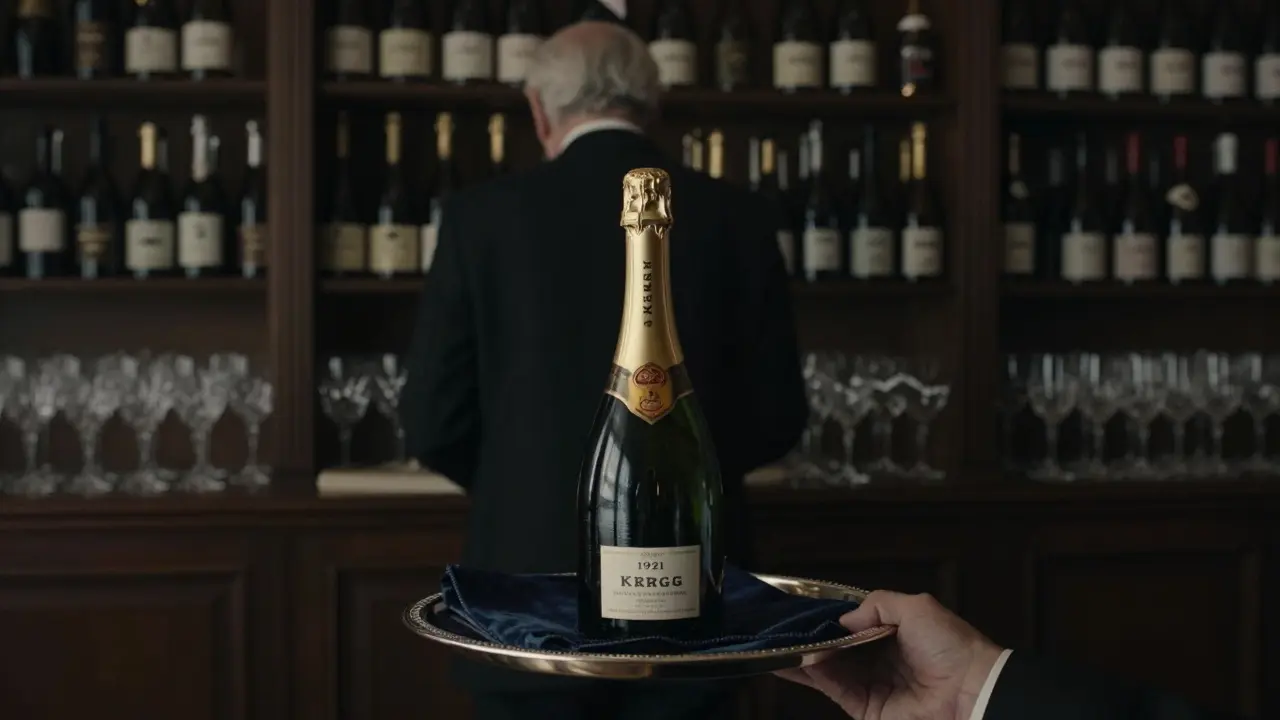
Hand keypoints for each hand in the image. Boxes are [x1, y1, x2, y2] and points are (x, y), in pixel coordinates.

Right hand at [776, 590, 1004, 719]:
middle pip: (837, 649)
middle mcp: (880, 659)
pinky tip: (795, 660)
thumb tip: (842, 620)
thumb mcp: (916, 607)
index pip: (854, 625)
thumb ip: (877, 605)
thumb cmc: (949, 644)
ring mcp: (872, 685)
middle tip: (781, 627)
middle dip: (811, 638)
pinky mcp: (866, 709)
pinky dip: (814, 675)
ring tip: (777, 643)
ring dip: (805, 657)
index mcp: (895, 634)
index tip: (802, 608)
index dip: (830, 618)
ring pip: (830, 669)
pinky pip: (835, 690)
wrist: (971, 692)